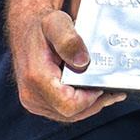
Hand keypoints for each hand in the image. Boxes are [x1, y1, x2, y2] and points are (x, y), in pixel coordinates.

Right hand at [9, 7, 125, 122]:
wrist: (26, 29)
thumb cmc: (41, 26)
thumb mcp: (57, 23)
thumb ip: (70, 41)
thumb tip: (83, 62)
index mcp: (36, 78)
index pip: (69, 105)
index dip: (90, 99)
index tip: (102, 85)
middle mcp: (32, 94)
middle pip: (71, 113)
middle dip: (94, 103)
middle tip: (114, 90)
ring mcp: (34, 101)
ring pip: (68, 115)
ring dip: (88, 105)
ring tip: (107, 92)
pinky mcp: (38, 102)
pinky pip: (62, 111)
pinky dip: (79, 104)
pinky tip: (92, 93)